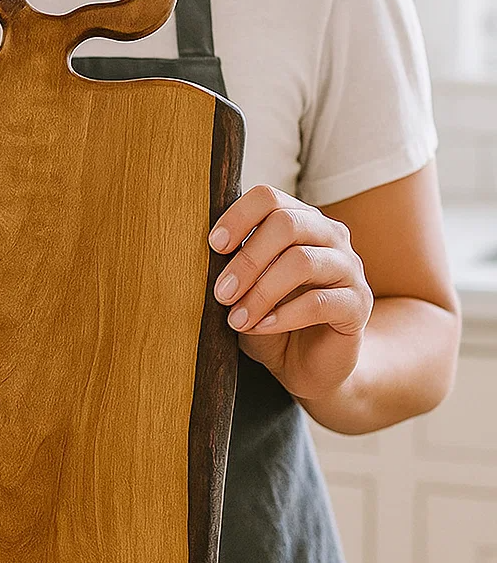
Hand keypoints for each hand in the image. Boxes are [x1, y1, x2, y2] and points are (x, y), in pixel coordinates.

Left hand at [208, 185, 373, 403]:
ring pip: (302, 261)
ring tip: (236, 319)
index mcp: (299, 220)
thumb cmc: (271, 318)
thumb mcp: (244, 289)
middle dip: (247, 260)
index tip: (214, 245)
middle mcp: (329, 235)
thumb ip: (232, 266)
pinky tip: (261, 327)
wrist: (308, 365)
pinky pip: (319, 302)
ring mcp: (349, 268)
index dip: (239, 216)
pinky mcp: (358, 304)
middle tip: (221, 292)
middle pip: (286, 224)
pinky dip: (283, 316)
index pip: (269, 197)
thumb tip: (203, 254)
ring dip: (261, 292)